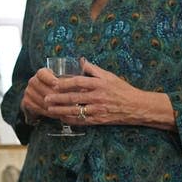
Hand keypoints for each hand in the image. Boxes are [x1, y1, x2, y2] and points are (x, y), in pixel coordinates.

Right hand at [21, 66, 85, 121]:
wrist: (39, 97)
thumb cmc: (56, 86)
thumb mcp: (62, 77)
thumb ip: (71, 73)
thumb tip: (83, 62)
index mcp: (41, 73)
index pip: (43, 74)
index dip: (49, 78)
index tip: (57, 83)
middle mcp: (33, 81)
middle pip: (45, 90)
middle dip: (58, 96)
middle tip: (70, 101)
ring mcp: (28, 92)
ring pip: (43, 101)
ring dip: (56, 106)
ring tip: (69, 109)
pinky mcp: (26, 102)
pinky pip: (40, 109)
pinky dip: (51, 113)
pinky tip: (60, 115)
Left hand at [44, 59, 175, 128]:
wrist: (135, 107)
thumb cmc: (122, 89)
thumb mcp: (109, 76)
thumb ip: (93, 69)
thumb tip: (80, 60)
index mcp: (99, 84)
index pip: (78, 82)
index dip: (64, 83)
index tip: (54, 83)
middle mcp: (97, 97)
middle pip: (73, 97)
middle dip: (58, 98)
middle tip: (46, 98)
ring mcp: (97, 110)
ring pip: (75, 110)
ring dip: (60, 110)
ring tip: (49, 109)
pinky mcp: (98, 120)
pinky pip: (81, 121)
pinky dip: (70, 119)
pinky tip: (61, 118)